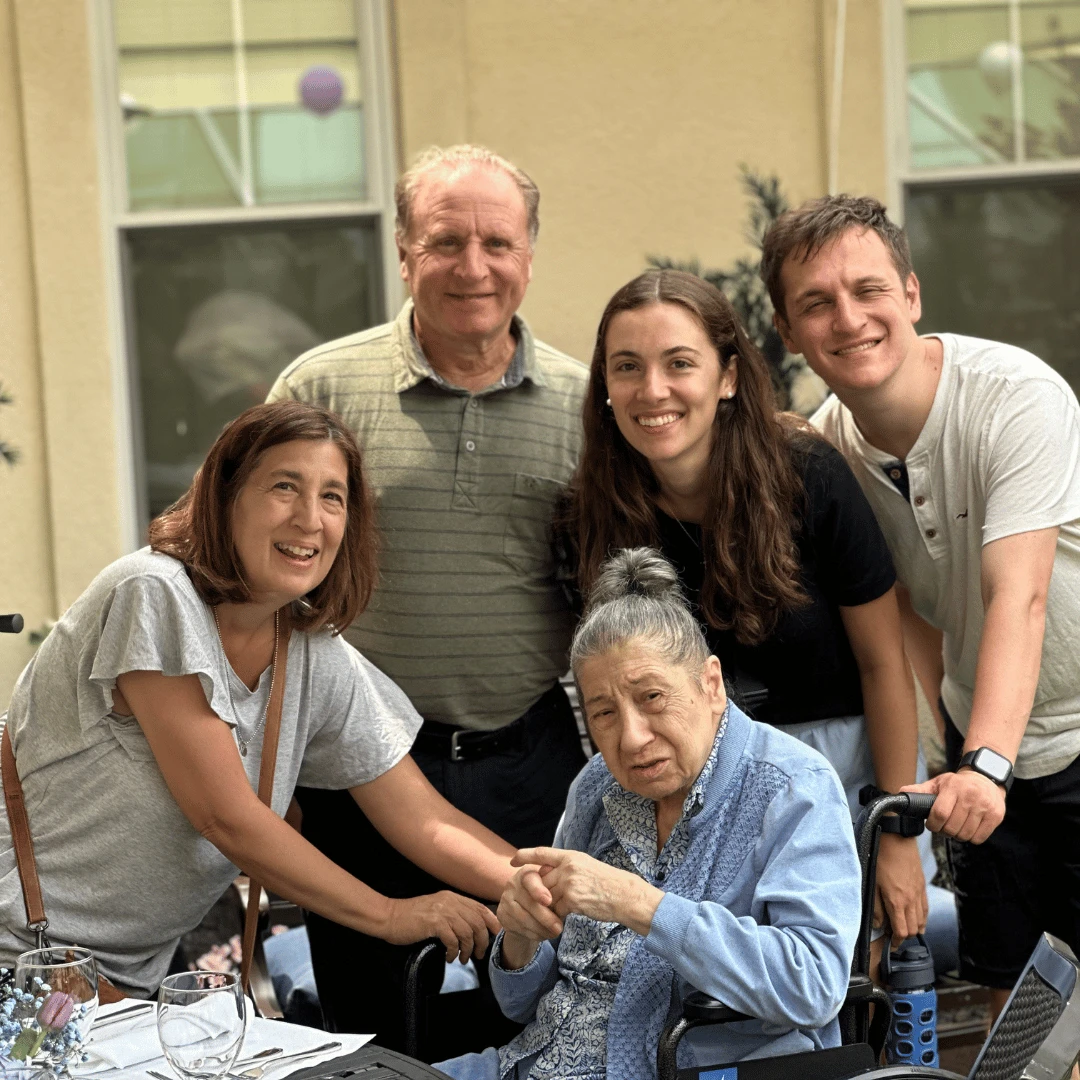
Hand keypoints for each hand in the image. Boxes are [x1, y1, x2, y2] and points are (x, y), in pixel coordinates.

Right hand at [383, 891, 500, 962]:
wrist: (390, 917)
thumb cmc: (411, 917)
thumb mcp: (437, 909)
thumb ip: (453, 913)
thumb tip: (471, 929)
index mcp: (452, 897)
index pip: (480, 908)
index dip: (492, 923)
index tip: (495, 936)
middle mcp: (450, 901)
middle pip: (478, 922)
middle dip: (482, 941)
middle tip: (478, 954)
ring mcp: (442, 911)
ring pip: (468, 932)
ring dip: (468, 949)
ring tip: (463, 959)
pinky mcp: (434, 923)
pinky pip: (453, 940)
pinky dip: (454, 951)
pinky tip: (449, 957)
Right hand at [498, 864, 562, 939]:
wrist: (526, 909)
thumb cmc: (544, 895)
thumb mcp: (551, 888)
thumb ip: (556, 888)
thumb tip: (564, 886)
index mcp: (526, 873)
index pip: (530, 880)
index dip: (538, 890)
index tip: (548, 901)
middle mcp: (513, 884)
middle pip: (528, 903)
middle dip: (546, 918)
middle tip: (559, 928)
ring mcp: (505, 900)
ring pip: (523, 918)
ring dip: (541, 929)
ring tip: (555, 933)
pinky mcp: (502, 915)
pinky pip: (518, 928)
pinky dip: (533, 934)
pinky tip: (544, 935)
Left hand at [514, 847, 663, 936]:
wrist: (625, 895)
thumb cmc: (609, 883)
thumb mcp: (586, 867)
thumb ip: (567, 870)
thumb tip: (548, 875)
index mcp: (572, 856)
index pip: (542, 853)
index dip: (525, 854)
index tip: (513, 859)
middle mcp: (568, 867)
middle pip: (542, 880)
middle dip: (539, 893)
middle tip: (539, 902)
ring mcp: (569, 883)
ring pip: (547, 896)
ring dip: (549, 907)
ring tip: (555, 913)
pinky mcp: (572, 900)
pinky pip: (556, 910)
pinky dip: (558, 916)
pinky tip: (564, 919)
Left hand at [873, 834, 927, 941]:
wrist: (896, 838)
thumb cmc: (881, 858)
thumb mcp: (872, 883)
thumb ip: (875, 908)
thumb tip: (879, 925)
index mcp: (897, 902)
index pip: (902, 932)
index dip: (896, 941)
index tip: (890, 944)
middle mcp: (911, 900)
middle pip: (913, 929)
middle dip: (904, 937)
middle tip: (894, 936)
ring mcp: (919, 893)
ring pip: (922, 921)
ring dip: (913, 928)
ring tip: (903, 928)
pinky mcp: (922, 885)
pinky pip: (925, 908)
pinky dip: (921, 917)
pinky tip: (915, 917)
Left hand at [902, 770, 1005, 843]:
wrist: (986, 778)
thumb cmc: (957, 784)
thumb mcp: (938, 783)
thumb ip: (920, 791)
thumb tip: (901, 793)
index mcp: (953, 788)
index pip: (940, 814)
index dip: (933, 824)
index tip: (932, 824)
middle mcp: (970, 796)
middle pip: (952, 827)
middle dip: (944, 831)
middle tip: (944, 827)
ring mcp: (985, 806)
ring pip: (965, 835)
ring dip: (957, 835)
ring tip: (956, 826)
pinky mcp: (996, 816)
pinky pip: (979, 838)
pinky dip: (971, 837)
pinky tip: (968, 827)